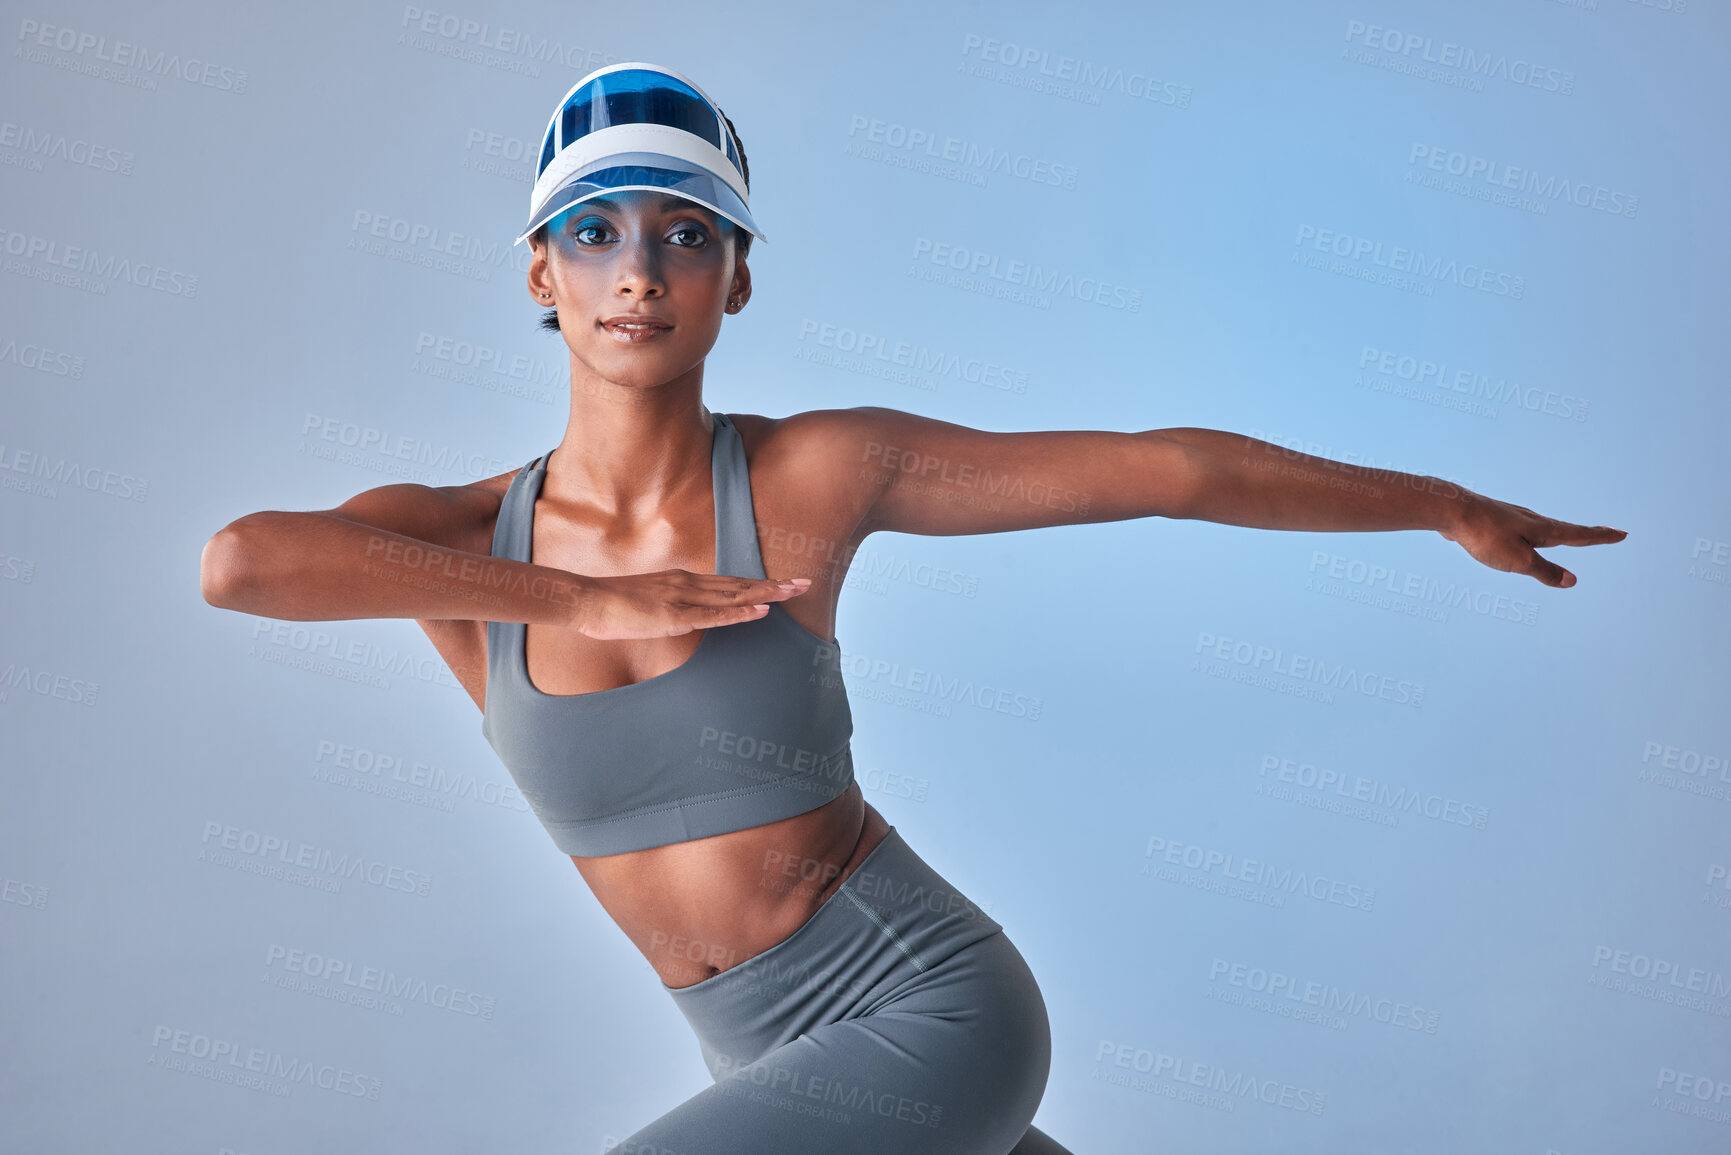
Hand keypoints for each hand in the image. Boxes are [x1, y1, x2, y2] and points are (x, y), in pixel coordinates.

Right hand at [568, 570, 810, 638]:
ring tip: (794, 592)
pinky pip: (715, 615)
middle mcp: (689, 583)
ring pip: (734, 595)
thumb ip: (670, 609)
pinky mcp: (676, 614)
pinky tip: (761, 611)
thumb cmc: (612, 606)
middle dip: (774, 585)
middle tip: (804, 583)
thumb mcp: (649, 606)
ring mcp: (684, 597)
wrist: (587, 600)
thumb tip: (684, 618)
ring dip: (767, 594)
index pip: (729, 581)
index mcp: (683, 581)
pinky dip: (741, 612)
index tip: (783, 583)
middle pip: (740, 584)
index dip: (758, 583)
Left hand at [1439, 492, 1625, 587]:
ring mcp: (1511, 518)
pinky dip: (1532, 535)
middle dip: (1586, 534)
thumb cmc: (1485, 535)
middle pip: (1564, 530)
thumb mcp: (1519, 561)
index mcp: (1542, 529)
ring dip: (1559, 534)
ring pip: (1540, 529)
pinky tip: (1519, 535)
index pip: (1579, 535)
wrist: (1451, 509)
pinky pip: (1519, 530)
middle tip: (1606, 533)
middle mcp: (1531, 520)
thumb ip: (1545, 571)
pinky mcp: (1493, 520)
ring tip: (1568, 537)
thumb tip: (1572, 581)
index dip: (1601, 537)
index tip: (1622, 534)